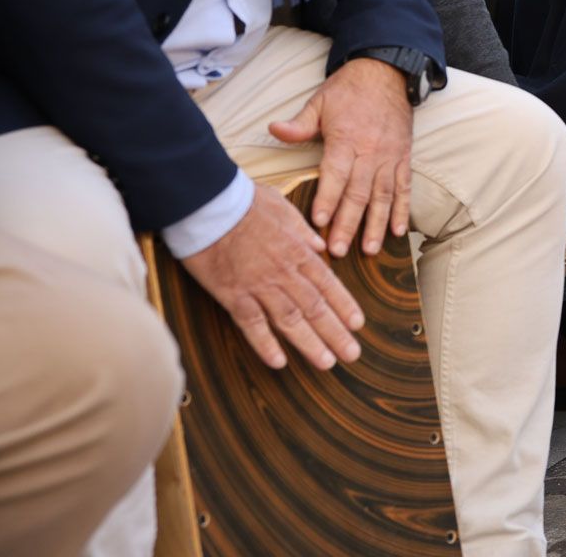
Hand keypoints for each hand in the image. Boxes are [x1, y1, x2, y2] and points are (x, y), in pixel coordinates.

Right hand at [179, 184, 364, 371]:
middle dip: (336, 333)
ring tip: (327, 363)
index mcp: (298, 251)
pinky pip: (252, 324)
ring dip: (310, 343)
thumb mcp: (284, 209)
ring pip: (290, 320)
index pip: (328, 284)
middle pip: (315, 307)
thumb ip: (304, 231)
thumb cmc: (244, 203)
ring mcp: (259, 285)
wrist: (208, 204)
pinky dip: (265, 344)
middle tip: (352, 354)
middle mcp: (284, 272)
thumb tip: (320, 246)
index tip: (357, 324)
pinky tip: (278, 362)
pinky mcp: (232, 294)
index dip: (344, 306)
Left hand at [268, 58, 414, 258]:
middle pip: (359, 193)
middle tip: (340, 250)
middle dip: (349, 224)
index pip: (336, 175)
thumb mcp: (319, 102)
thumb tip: (273, 129)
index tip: (319, 224)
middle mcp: (371, 152)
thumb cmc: (349, 90)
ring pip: (384, 196)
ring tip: (370, 250)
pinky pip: (404, 188)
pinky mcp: (403, 158)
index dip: (328, 200)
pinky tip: (399, 232)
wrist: (387, 73)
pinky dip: (403, 211)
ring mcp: (390, 157)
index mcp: (347, 139)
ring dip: (377, 225)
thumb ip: (299, 123)